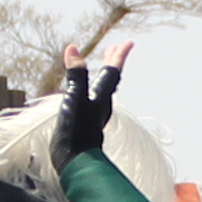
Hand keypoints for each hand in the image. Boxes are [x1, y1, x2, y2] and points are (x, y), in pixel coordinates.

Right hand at [52, 48, 121, 166]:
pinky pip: (95, 96)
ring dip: (105, 72)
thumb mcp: (74, 97)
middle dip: (113, 61)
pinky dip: (94, 85)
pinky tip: (87, 89)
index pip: (112, 70)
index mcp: (101, 95)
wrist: (75, 159)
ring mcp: (95, 112)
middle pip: (111, 77)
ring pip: (104, 86)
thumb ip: (76, 74)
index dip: (119, 55)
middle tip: (117, 47)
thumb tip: (73, 49)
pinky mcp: (87, 120)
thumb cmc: (76, 130)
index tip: (128, 42)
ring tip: (104, 62)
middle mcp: (101, 102)